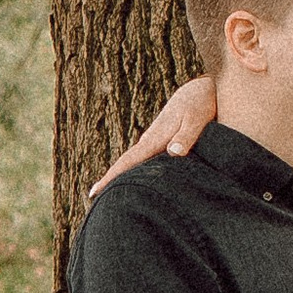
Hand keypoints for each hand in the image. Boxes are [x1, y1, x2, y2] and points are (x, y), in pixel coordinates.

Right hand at [91, 74, 219, 198]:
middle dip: (111, 182)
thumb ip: (187, 137)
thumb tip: (174, 152)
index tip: (93, 192)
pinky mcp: (162, 142)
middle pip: (126, 165)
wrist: (199, 89)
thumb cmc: (199, 104)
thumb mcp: (196, 120)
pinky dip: (137, 171)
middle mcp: (150, 141)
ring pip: (135, 163)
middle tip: (94, 202)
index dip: (111, 176)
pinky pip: (146, 160)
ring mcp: (155, 142)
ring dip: (123, 177)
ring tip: (111, 197)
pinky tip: (137, 181)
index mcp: (154, 139)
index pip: (127, 161)